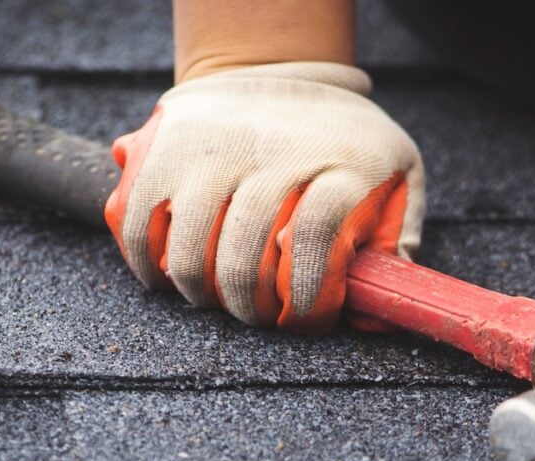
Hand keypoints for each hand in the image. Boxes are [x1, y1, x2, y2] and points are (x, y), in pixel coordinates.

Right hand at [104, 61, 424, 332]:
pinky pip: (139, 222)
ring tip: (216, 299)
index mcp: (342, 158)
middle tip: (258, 317)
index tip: (302, 319)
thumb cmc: (341, 138)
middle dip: (249, 306)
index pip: (316, 234)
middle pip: (243, 252)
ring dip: (200, 293)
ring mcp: (213, 147)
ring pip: (188, 249)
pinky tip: (166, 277)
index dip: (307, 292)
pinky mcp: (164, 146)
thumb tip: (378, 311)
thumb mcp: (395, 170)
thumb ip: (395, 235)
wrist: (274, 67)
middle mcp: (274, 149)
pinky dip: (148, 265)